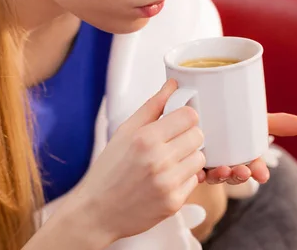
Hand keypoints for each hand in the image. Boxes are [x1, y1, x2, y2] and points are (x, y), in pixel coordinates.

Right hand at [73, 79, 204, 241]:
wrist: (97, 211)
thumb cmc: (108, 170)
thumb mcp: (124, 132)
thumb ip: (152, 106)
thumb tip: (172, 84)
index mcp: (146, 138)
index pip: (189, 116)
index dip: (185, 116)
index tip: (177, 121)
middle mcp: (159, 160)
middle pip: (198, 135)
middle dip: (188, 136)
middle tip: (172, 142)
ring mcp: (168, 183)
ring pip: (199, 158)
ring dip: (188, 157)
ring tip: (168, 161)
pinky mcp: (174, 202)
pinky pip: (194, 181)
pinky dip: (184, 178)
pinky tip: (166, 179)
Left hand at [200, 113, 296, 184]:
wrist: (198, 108)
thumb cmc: (231, 118)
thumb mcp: (252, 119)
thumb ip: (275, 122)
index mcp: (242, 155)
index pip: (253, 167)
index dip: (258, 171)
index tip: (262, 175)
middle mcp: (227, 162)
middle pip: (234, 174)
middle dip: (240, 176)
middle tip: (242, 171)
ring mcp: (209, 163)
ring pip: (215, 176)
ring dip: (220, 176)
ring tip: (222, 170)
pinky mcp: (191, 162)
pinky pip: (193, 173)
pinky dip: (197, 174)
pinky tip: (199, 172)